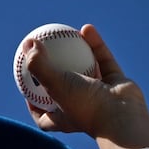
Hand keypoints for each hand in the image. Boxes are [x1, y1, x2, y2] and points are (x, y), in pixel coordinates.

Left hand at [22, 24, 148, 148]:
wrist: (123, 115)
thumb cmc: (85, 105)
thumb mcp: (55, 85)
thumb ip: (38, 66)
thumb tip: (27, 44)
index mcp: (64, 119)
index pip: (43, 117)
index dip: (33, 104)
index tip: (26, 88)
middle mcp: (81, 108)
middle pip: (63, 92)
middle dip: (55, 76)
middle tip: (44, 55)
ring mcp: (99, 96)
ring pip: (85, 71)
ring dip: (76, 54)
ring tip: (65, 35)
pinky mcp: (116, 83)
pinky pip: (103, 60)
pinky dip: (95, 45)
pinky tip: (86, 29)